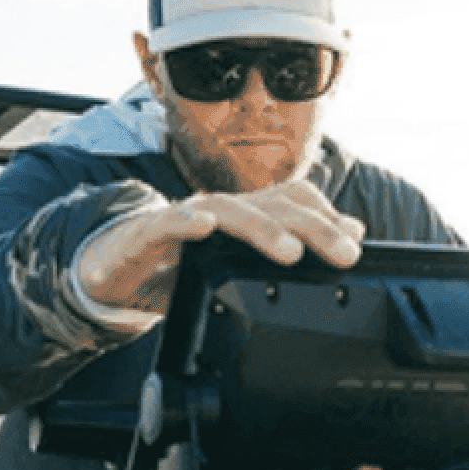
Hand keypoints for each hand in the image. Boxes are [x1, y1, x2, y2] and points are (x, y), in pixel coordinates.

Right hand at [78, 179, 365, 316]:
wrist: (113, 269)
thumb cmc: (178, 264)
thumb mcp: (238, 263)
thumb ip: (292, 245)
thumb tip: (353, 233)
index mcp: (245, 215)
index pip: (293, 200)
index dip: (326, 217)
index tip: (355, 245)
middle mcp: (220, 209)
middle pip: (272, 206)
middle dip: (312, 227)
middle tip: (344, 254)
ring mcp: (183, 218)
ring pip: (228, 211)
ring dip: (261, 228)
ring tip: (290, 252)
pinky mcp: (145, 233)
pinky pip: (166, 223)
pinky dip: (185, 222)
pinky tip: (204, 229)